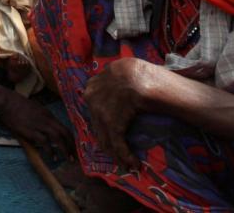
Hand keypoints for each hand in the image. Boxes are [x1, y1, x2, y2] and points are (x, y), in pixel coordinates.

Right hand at [0, 92, 72, 161]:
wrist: (7, 101)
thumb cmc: (17, 104)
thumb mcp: (34, 108)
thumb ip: (41, 117)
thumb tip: (44, 127)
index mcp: (48, 114)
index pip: (64, 127)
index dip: (70, 138)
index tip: (73, 146)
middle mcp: (47, 119)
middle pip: (64, 132)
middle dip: (72, 145)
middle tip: (75, 155)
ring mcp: (40, 125)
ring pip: (58, 137)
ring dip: (64, 149)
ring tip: (68, 158)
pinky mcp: (31, 131)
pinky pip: (44, 142)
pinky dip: (50, 150)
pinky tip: (52, 158)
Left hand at [84, 56, 157, 170]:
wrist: (141, 77)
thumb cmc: (137, 71)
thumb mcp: (118, 69)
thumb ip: (112, 79)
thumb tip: (119, 87)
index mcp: (92, 86)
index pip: (93, 107)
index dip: (101, 120)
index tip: (110, 130)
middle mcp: (92, 99)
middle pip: (98, 125)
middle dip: (107, 141)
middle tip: (118, 152)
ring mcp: (100, 113)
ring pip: (106, 139)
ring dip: (117, 154)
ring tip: (126, 163)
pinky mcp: (111, 125)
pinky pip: (118, 145)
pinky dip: (126, 156)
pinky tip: (134, 163)